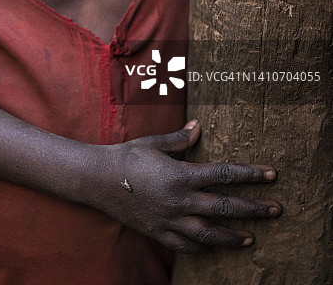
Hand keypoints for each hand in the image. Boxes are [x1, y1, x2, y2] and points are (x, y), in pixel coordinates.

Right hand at [94, 120, 280, 252]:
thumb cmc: (126, 156)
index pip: (224, 175)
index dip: (250, 175)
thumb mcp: (153, 143)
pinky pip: (186, 246)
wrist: (97, 180)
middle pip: (224, 207)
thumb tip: (198, 127)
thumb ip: (179, 139)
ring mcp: (170, 220)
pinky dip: (203, 247)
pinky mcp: (158, 232)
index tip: (271, 175)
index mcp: (181, 175)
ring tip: (251, 238)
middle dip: (253, 209)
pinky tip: (213, 245)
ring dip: (233, 236)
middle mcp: (180, 201)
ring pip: (209, 233)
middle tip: (276, 210)